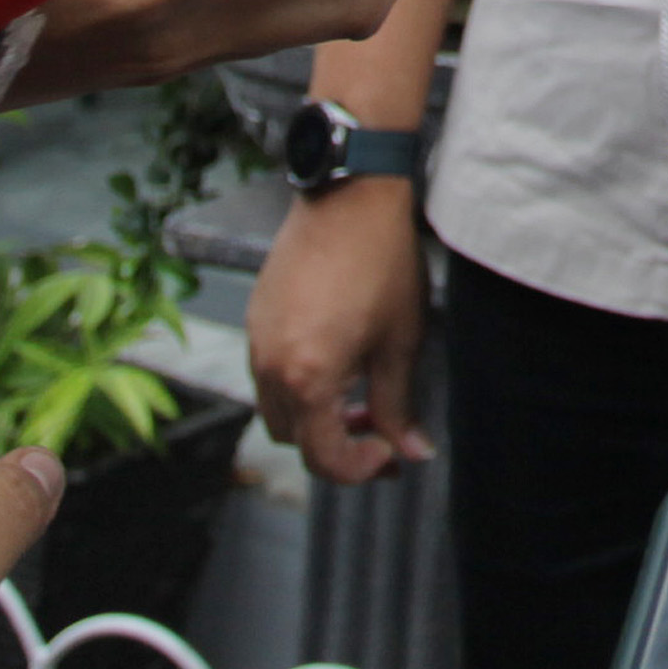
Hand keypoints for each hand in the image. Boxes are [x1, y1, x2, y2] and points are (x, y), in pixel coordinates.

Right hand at [246, 182, 432, 483]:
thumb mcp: (401, 341)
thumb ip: (398, 404)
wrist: (350, 198)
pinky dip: (297, 385)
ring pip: (276, 409)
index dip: (359, 469)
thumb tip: (412, 451)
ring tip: (359, 397)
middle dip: (336, 446)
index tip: (390, 455)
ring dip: (314, 417)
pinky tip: (336, 363)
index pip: (323, 457)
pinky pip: (267, 374)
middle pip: (294, 439)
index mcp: (308, 379)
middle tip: (379, 432)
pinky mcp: (255, 318)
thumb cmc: (382, 263)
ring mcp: (257, 341)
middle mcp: (270, 367)